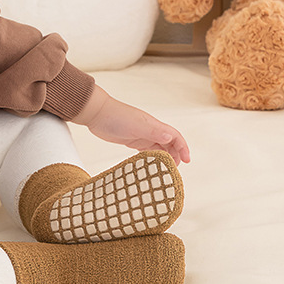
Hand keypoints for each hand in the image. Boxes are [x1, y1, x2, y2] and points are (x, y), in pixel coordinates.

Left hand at [73, 86, 190, 164]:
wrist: (96, 113)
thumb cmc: (115, 116)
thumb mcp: (136, 125)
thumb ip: (153, 131)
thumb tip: (170, 136)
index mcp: (153, 125)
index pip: (175, 136)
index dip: (183, 147)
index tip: (187, 160)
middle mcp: (150, 129)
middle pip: (169, 143)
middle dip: (175, 155)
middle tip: (174, 170)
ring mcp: (141, 134)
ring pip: (158, 147)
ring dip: (164, 157)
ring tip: (165, 170)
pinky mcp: (131, 140)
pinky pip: (146, 150)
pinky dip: (151, 157)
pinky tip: (151, 165)